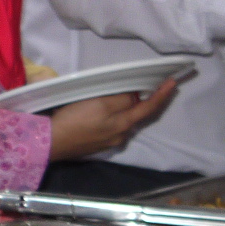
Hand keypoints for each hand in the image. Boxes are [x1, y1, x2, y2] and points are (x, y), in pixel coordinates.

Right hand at [47, 79, 178, 161]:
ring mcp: (108, 142)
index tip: (174, 82)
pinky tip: (107, 110)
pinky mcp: (96, 143)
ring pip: (124, 121)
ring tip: (128, 95)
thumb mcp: (101, 104)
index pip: (149, 108)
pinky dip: (116, 116)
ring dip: (129, 109)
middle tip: (154, 85)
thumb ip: (122, 100)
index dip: (162, 95)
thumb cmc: (76, 120)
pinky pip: (112, 126)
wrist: (50, 142)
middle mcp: (121, 136)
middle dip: (147, 101)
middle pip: (138, 116)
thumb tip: (135, 97)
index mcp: (124, 125)